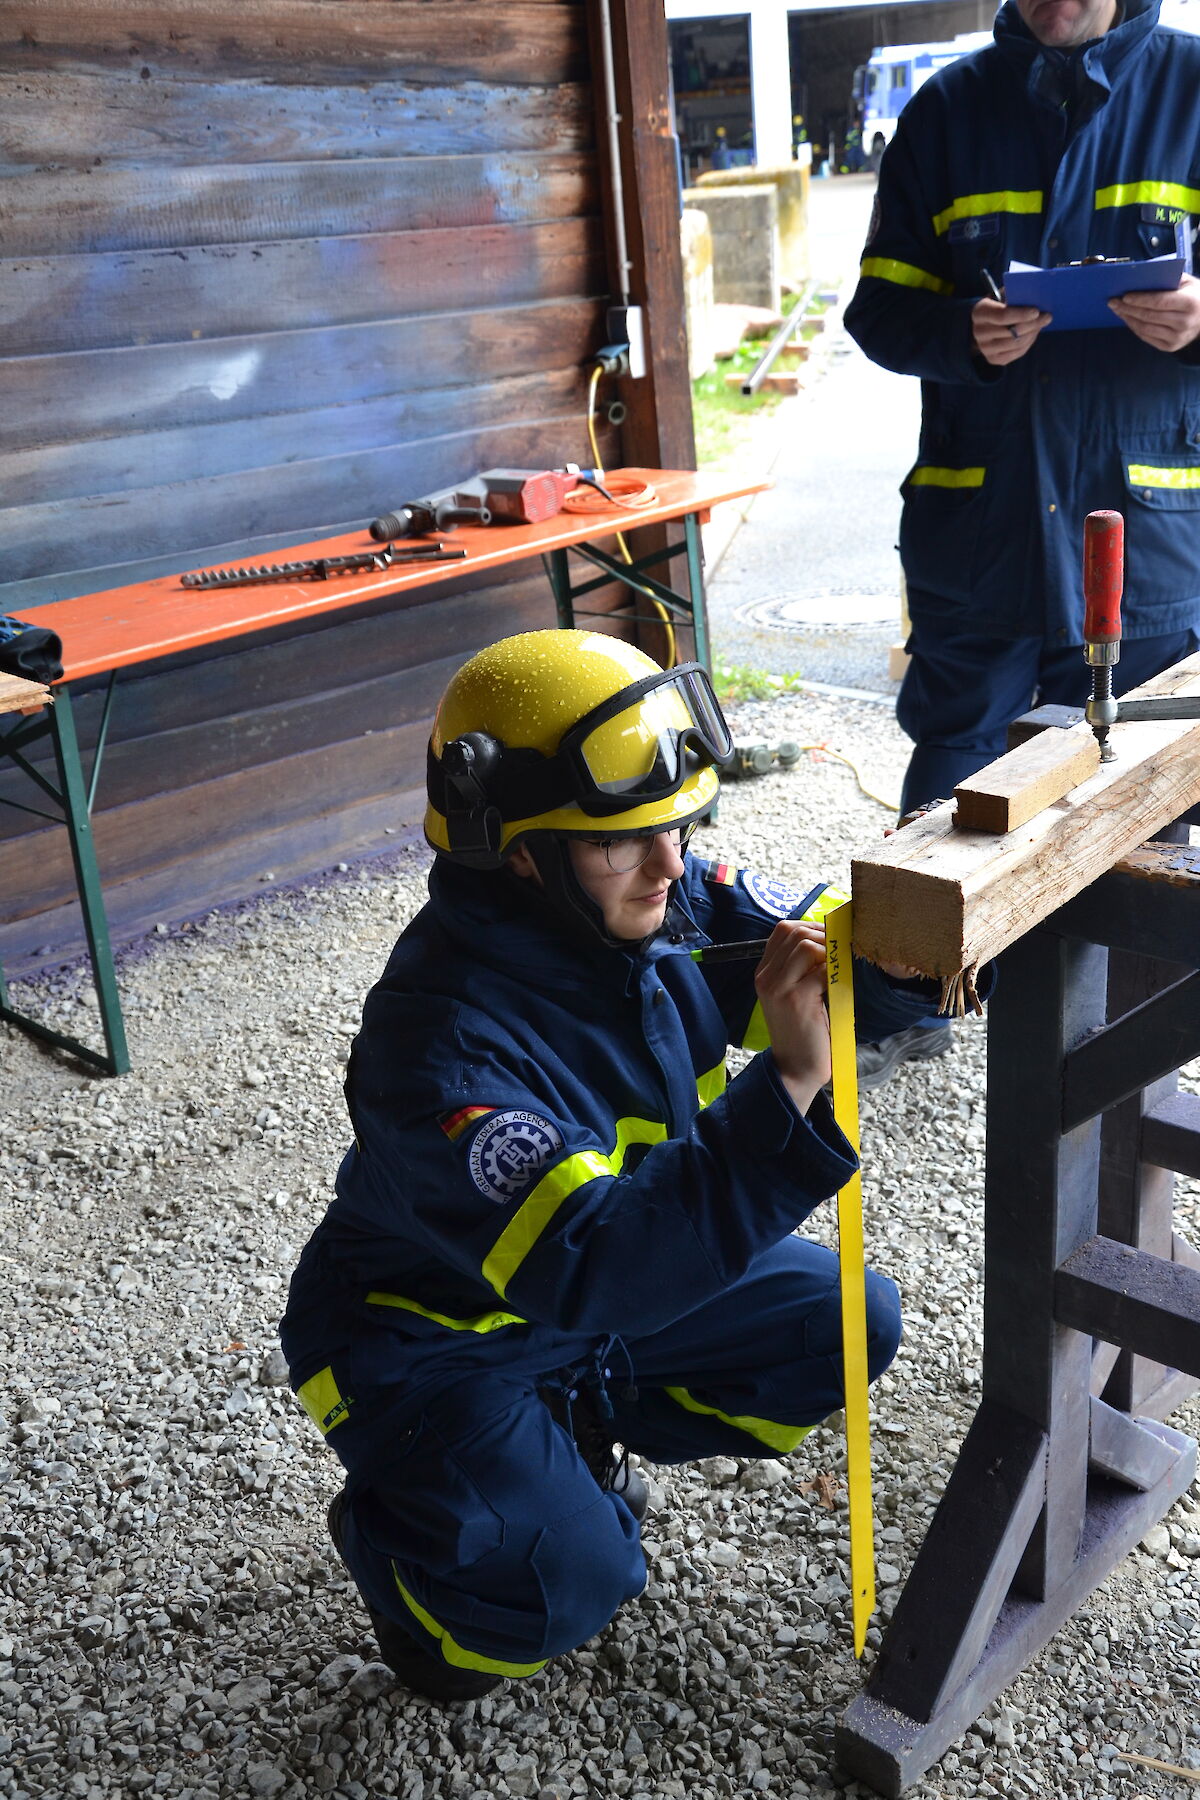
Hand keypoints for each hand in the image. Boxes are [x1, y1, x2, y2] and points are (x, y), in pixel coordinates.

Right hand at [755, 920, 830, 1113]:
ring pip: (806, 945)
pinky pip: (820, 970)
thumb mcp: (795, 994)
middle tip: (840, 948)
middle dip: (822, 934)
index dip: (810, 926)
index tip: (830, 937)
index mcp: (764, 973)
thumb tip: (828, 938)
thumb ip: (802, 968)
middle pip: (793, 932)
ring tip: (838, 965)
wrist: (796, 1068)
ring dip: (829, 950)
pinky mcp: (797, 999)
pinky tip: (838, 985)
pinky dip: (835, 971)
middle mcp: (766, 977)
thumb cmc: (803, 1031)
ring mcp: (778, 987)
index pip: (783, 930)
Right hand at [971, 297, 1051, 364]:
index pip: (1002, 316)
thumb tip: (1036, 297)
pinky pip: (1017, 353)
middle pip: (1011, 331)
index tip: (1037, 311)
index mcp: (980, 312)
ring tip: (1040, 325)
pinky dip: (1028, 343)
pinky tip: (1032, 334)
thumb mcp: (1003, 295)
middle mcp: (979, 331)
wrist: (986, 324)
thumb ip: (1015, 295)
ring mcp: (985, 348)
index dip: (1021, 314)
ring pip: (1016, 343)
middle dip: (1032, 324)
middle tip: (1047, 317)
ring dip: (1032, 333)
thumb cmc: (999, 305)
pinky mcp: (993, 359)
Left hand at [1109, 273, 1199, 351]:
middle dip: (1128, 309)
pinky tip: (1127, 319)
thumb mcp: (1186, 282)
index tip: (1124, 296)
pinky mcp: (1170, 347)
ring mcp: (1177, 338)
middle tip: (1113, 302)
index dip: (1140, 300)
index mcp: (1189, 303)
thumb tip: (1138, 279)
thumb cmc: (1193, 295)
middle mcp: (1184, 323)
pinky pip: (1146, 337)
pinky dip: (1134, 328)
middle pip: (1149, 316)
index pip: (1159, 302)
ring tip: (1117, 310)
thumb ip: (1166, 280)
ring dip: (1128, 319)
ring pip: (1145, 329)